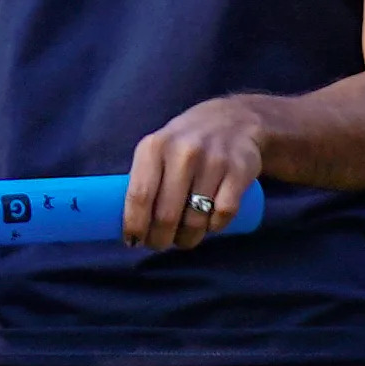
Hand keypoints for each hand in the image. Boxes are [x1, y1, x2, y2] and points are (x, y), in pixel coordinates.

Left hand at [123, 96, 269, 251]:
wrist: (235, 120)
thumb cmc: (184, 143)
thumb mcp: (157, 149)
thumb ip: (143, 178)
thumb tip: (125, 221)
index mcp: (153, 148)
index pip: (139, 195)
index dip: (135, 224)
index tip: (132, 241)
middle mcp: (183, 153)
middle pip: (166, 213)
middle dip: (160, 238)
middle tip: (159, 244)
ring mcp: (214, 161)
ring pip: (196, 217)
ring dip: (188, 238)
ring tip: (184, 239)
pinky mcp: (240, 171)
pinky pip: (224, 213)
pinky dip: (215, 227)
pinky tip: (209, 226)